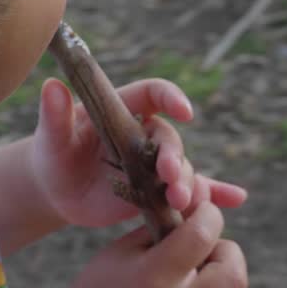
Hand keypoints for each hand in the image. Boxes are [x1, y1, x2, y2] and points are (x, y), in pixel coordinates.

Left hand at [30, 77, 246, 227]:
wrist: (57, 189)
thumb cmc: (53, 153)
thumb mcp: (50, 136)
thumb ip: (53, 114)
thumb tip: (51, 86)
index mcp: (123, 109)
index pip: (152, 93)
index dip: (170, 97)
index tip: (183, 110)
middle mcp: (145, 133)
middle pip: (170, 139)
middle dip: (174, 158)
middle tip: (169, 178)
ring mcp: (154, 164)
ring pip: (181, 169)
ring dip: (187, 183)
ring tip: (182, 202)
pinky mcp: (158, 191)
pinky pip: (191, 190)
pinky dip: (215, 193)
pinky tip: (236, 199)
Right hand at [43, 202, 251, 287]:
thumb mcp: (121, 252)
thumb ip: (160, 228)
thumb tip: (197, 207)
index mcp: (153, 277)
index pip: (202, 235)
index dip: (209, 215)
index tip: (204, 214)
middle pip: (234, 274)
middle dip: (227, 253)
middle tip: (210, 253)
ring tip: (205, 283)